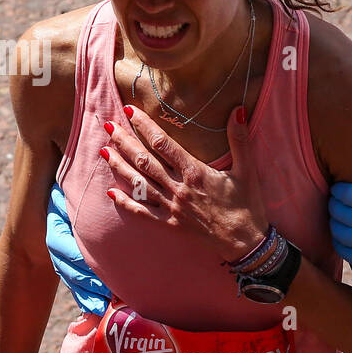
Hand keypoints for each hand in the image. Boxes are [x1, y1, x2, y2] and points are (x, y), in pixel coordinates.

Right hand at [47, 182, 110, 313]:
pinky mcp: (70, 265)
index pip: (62, 244)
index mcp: (55, 222)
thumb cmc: (80, 188)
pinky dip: (84, 297)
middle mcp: (55, 241)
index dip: (77, 258)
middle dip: (85, 282)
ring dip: (85, 295)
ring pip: (70, 279)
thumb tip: (104, 191)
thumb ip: (83, 194)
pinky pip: (75, 284)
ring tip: (101, 307)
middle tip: (105, 294)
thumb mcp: (76, 188)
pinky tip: (96, 309)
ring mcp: (61, 255)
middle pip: (66, 267)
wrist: (69, 195)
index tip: (96, 267)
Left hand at [102, 105, 268, 261]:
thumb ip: (239, 139)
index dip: (144, 126)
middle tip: (108, 127)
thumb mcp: (247, 170)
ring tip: (104, 151)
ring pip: (139, 183)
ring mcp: (172, 207)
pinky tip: (111, 193)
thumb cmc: (247, 205)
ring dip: (120, 167)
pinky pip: (143, 213)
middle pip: (145, 161)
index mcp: (195, 172)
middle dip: (124, 142)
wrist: (245, 242)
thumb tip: (237, 110)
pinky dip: (126, 203)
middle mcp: (179, 188)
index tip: (130, 111)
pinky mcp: (170, 224)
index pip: (163, 144)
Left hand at [328, 181, 351, 297]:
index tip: (338, 188)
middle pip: (338, 209)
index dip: (339, 189)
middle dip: (334, 203)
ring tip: (338, 218)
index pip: (347, 192)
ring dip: (335, 221)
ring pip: (336, 228)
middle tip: (335, 201)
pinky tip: (343, 236)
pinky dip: (338, 240)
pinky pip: (340, 247)